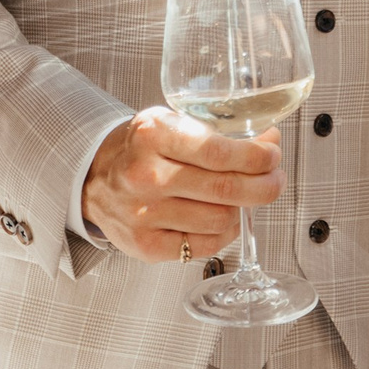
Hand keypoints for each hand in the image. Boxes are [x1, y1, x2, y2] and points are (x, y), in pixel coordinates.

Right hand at [81, 108, 281, 262]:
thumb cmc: (139, 149)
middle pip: (225, 189)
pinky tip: (222, 218)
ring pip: (220, 220)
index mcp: (153, 135)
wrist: (94, 178)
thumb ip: (219, 132)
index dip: (256, 157)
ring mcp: (144, 214)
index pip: (218, 151)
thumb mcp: (172, 123)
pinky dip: (223, 233)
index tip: (272, 156)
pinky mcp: (145, 245)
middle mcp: (146, 176)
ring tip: (244, 198)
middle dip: (264, 185)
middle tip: (274, 180)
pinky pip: (204, 246)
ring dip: (243, 210)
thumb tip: (269, 140)